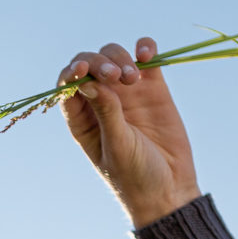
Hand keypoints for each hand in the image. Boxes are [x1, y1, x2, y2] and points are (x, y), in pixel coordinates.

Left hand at [58, 37, 200, 228]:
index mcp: (82, 121)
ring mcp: (126, 93)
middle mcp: (101, 102)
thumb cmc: (134, 176)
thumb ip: (106, 112)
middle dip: (99, 63)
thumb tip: (88, 82)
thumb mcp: (117, 146)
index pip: (68, 86)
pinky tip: (147, 53)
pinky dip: (145, 48)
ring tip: (134, 78)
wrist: (169, 190)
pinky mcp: (152, 87)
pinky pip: (145, 58)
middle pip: (91, 65)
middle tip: (116, 76)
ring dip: (121, 58)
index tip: (83, 70)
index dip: (72, 72)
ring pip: (115, 57)